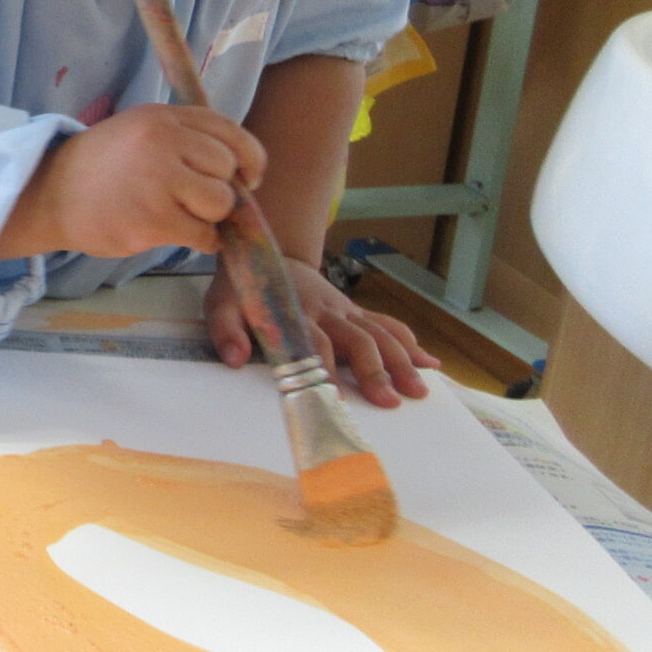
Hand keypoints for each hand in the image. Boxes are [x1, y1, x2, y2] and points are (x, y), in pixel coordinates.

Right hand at [5, 104, 268, 260]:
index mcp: (162, 118)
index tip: (247, 178)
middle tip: (193, 200)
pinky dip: (199, 241)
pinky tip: (175, 234)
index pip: (230, 133)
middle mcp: (162, 142)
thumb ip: (184, 139)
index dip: (248, 160)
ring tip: (181, 216)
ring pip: (220, 203)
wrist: (47, 195)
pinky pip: (204, 235)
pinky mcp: (153, 220)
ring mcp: (157, 181)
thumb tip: (241, 172)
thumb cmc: (98, 168)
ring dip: (209, 216)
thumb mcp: (138, 132)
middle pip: (228, 169)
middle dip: (219, 190)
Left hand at [206, 258, 436, 407]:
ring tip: (419, 390)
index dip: (324, 371)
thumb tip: (236, 360)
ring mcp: (345, 309)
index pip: (314, 344)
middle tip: (390, 402)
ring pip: (379, 333)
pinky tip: (430, 362)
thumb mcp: (221, 304)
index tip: (334, 399)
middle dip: (375, 371)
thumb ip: (226, 331)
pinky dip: (409, 342)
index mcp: (294, 312)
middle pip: (357, 340)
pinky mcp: (355, 309)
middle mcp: (325, 310)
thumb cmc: (244, 286)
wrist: (268, 250)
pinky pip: (386, 323)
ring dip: (402, 361)